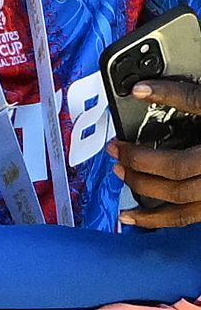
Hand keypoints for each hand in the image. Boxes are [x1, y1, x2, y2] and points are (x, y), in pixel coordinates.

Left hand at [114, 77, 200, 225]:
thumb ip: (184, 96)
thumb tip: (140, 89)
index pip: (178, 162)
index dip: (143, 151)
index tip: (122, 133)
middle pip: (178, 187)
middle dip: (141, 173)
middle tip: (117, 156)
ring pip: (186, 213)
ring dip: (151, 211)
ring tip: (124, 205)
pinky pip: (194, 218)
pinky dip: (169, 220)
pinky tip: (147, 219)